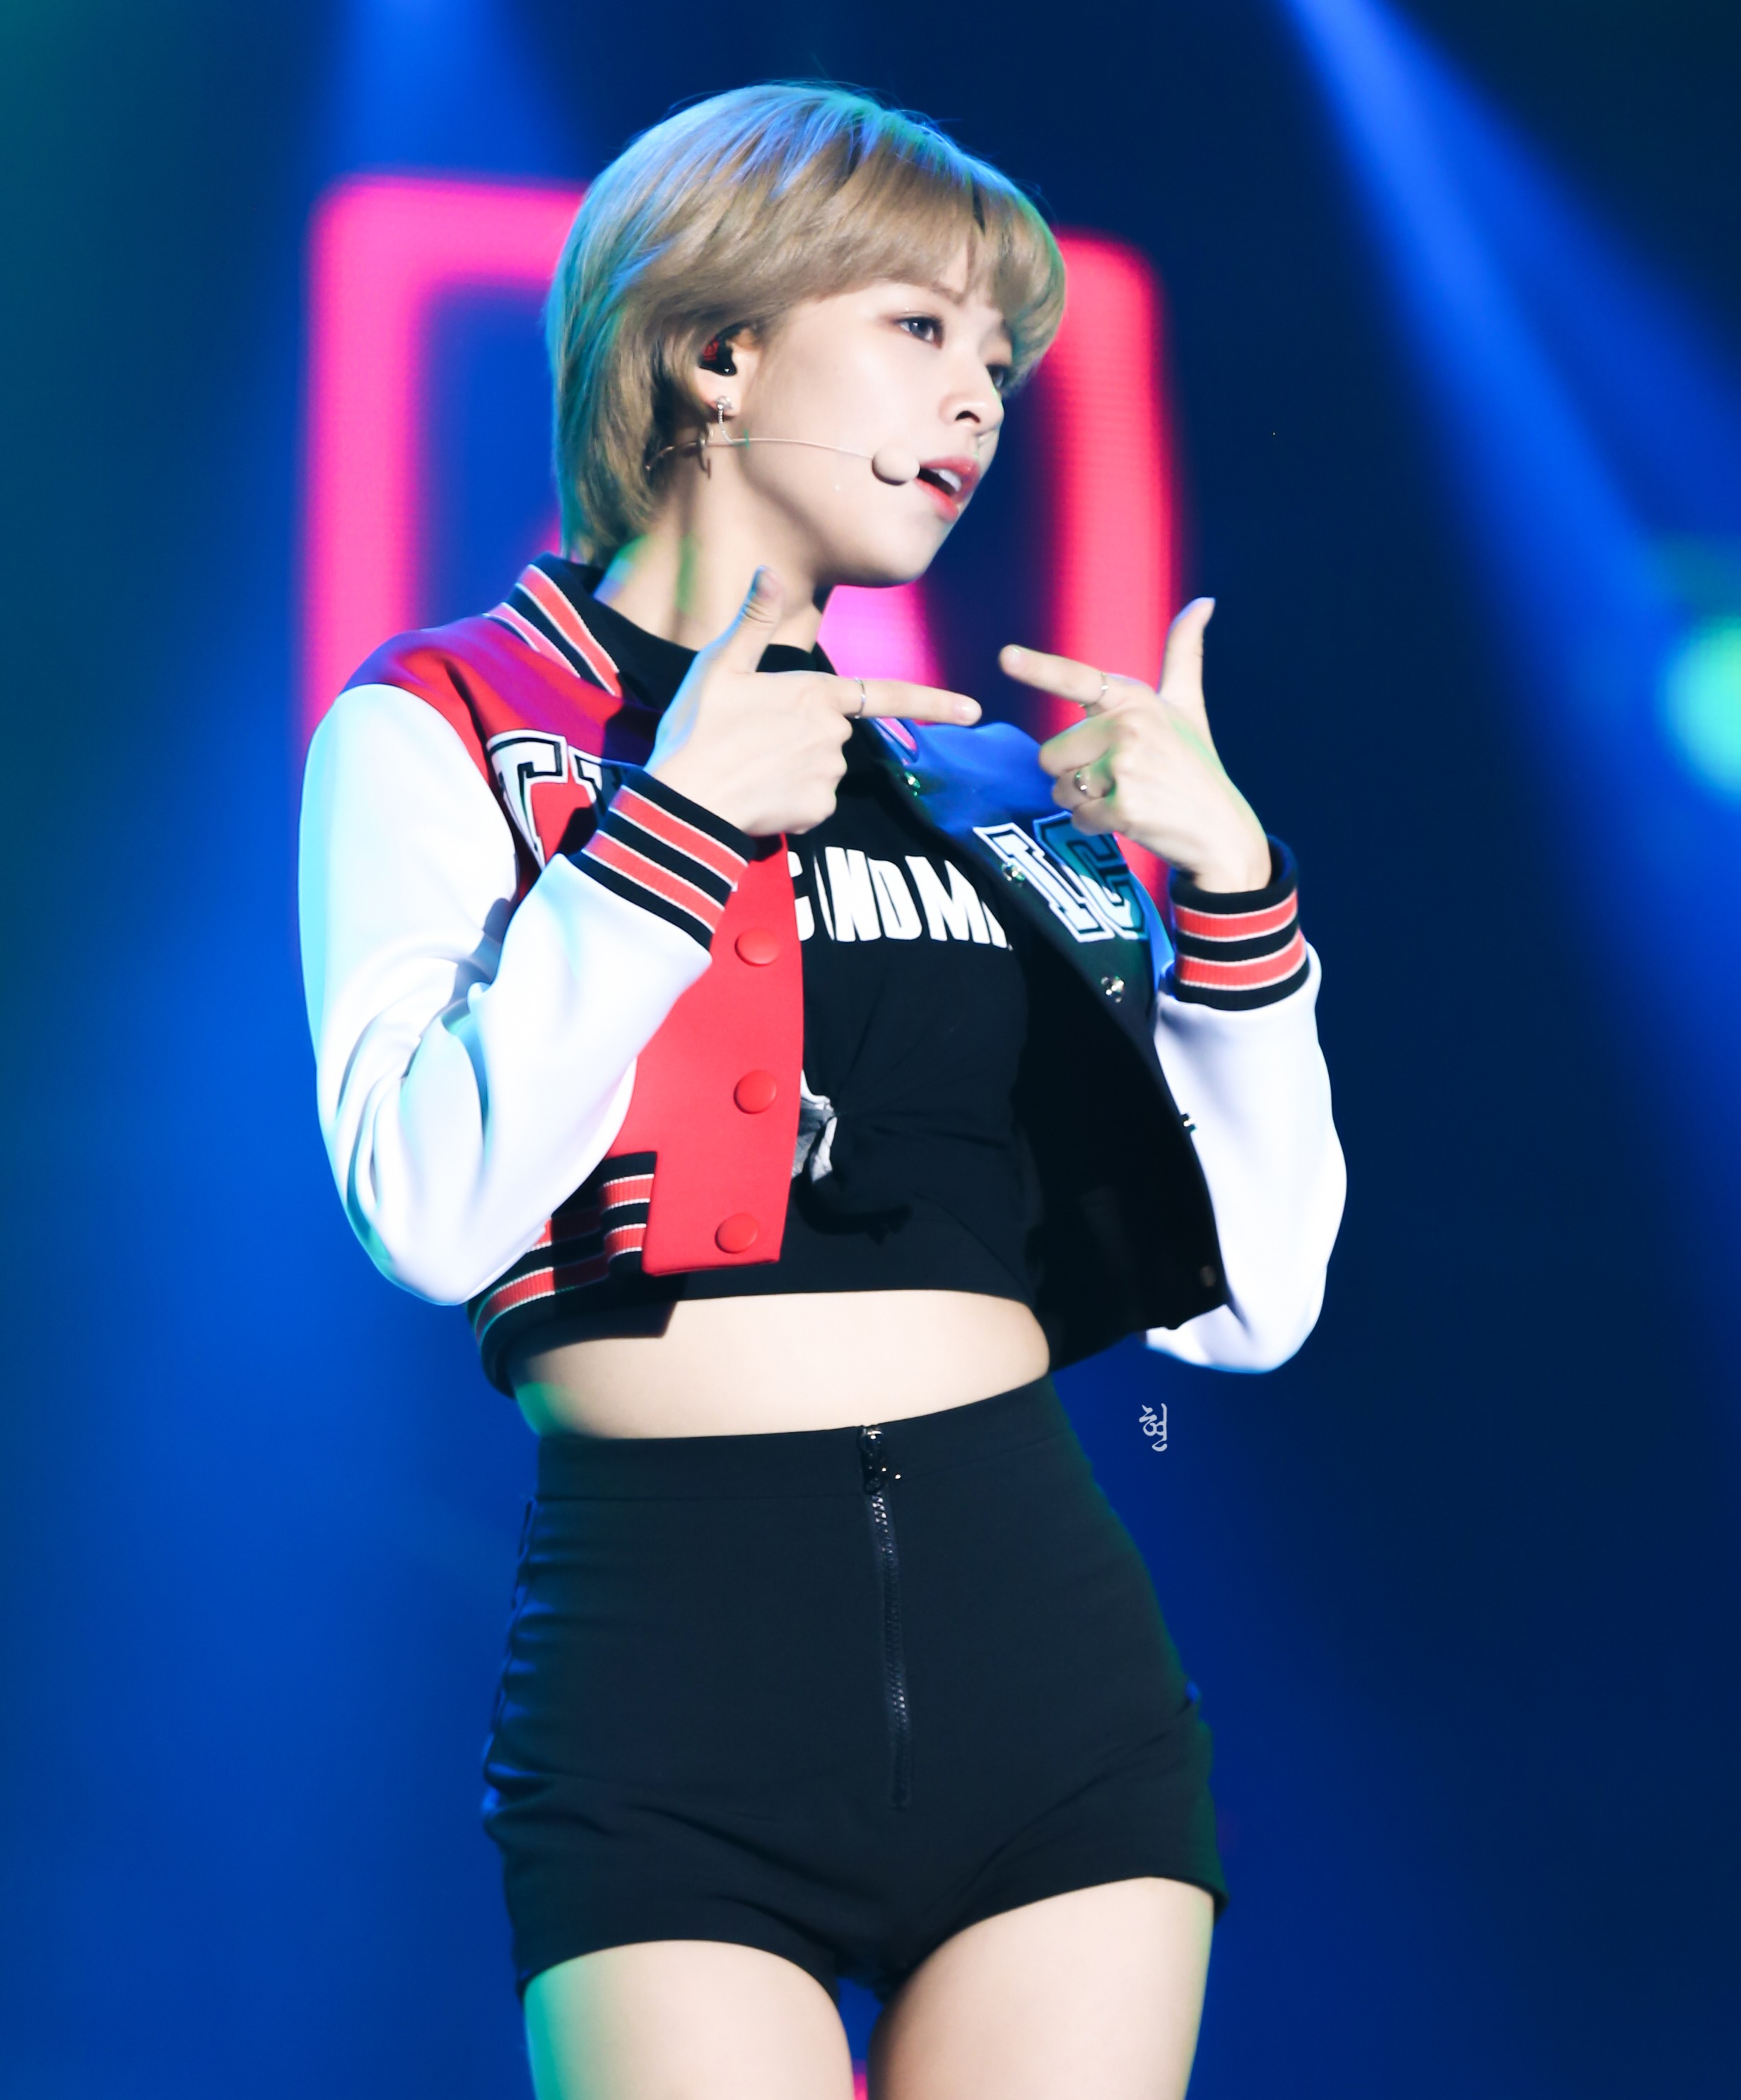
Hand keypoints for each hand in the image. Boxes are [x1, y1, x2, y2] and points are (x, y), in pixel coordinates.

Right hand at [648, 568, 980, 835]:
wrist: (685, 800)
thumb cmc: (697, 729)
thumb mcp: (719, 665)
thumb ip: (753, 621)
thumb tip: (770, 570)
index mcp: (815, 693)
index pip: (886, 693)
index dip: (933, 701)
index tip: (974, 710)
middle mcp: (832, 733)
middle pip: (835, 731)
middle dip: (805, 735)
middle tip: (751, 738)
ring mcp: (829, 773)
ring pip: (825, 767)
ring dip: (797, 769)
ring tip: (751, 766)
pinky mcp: (819, 809)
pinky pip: (815, 802)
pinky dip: (793, 801)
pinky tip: (761, 795)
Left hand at [1000, 597, 1270, 891]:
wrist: (1222, 830)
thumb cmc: (1195, 765)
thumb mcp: (1188, 705)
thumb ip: (1184, 653)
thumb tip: (1204, 601)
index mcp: (1135, 699)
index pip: (1077, 680)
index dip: (1039, 669)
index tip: (1006, 657)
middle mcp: (1129, 727)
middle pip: (1050, 753)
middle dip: (1073, 773)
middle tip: (1119, 778)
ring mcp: (1127, 768)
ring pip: (1060, 788)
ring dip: (1083, 801)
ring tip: (1126, 797)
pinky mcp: (1125, 807)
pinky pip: (1078, 818)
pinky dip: (1096, 825)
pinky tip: (1131, 819)